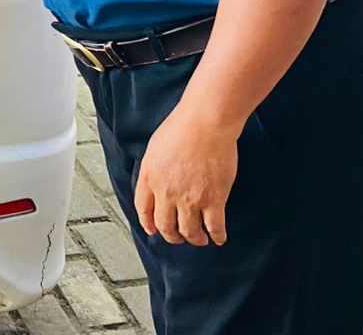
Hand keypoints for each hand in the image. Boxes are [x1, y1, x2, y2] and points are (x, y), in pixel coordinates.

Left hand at [133, 104, 238, 247]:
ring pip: (189, 232)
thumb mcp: (155, 148)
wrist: (205, 123)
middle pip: (165, 226)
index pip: (143, 209)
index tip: (153, 230)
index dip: (148, 223)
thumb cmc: (182, 127)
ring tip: (199, 239)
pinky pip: (215, 227)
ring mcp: (190, 198)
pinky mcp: (214, 200)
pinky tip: (219, 238)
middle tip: (178, 238)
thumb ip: (154, 169)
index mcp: (150, 177)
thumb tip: (156, 181)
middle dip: (172, 236)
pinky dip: (217, 236)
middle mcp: (167, 192)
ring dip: (194, 239)